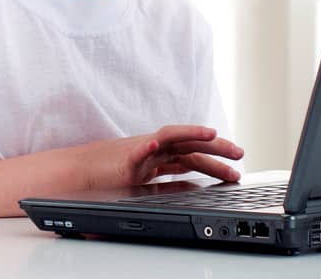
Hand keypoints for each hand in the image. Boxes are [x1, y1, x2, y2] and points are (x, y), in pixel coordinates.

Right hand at [78, 125, 243, 187]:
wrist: (81, 172)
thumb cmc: (110, 174)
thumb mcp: (148, 180)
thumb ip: (168, 181)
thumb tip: (194, 187)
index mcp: (160, 156)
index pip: (193, 153)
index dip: (215, 158)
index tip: (235, 165)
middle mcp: (154, 149)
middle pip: (189, 143)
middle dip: (216, 147)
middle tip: (239, 153)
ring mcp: (140, 151)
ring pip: (169, 138)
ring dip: (191, 133)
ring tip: (211, 134)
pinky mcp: (124, 159)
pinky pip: (136, 152)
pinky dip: (146, 148)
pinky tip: (155, 145)